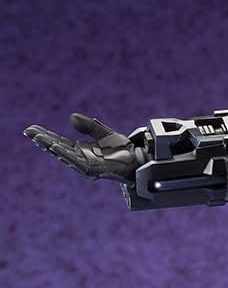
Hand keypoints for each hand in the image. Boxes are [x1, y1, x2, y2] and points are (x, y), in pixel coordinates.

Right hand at [24, 113, 141, 182]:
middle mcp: (80, 157)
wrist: (138, 160)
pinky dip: (65, 154)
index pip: (59, 141)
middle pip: (57, 147)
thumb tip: (71, 117)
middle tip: (28, 132)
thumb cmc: (123, 150)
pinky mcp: (92, 170)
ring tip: (37, 138)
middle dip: (43, 140)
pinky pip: (75, 162)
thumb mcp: (104, 133)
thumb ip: (89, 126)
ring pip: (63, 154)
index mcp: (81, 149)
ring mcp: (85, 164)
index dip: (46, 135)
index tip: (32, 129)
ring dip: (50, 146)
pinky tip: (55, 148)